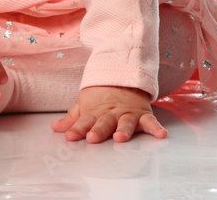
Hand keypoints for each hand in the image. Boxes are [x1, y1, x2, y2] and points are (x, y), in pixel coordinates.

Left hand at [50, 86, 167, 142]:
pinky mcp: (142, 114)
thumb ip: (72, 119)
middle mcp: (111, 113)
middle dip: (98, 130)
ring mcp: (127, 113)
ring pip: (125, 122)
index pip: (84, 121)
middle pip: (104, 122)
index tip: (70, 136)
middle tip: (92, 138)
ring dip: (123, 130)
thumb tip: (54, 128)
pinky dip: (156, 128)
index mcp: (95, 112)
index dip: (77, 129)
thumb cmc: (100, 97)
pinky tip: (161, 135)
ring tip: (120, 138)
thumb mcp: (84, 105)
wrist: (123, 78)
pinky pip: (150, 122)